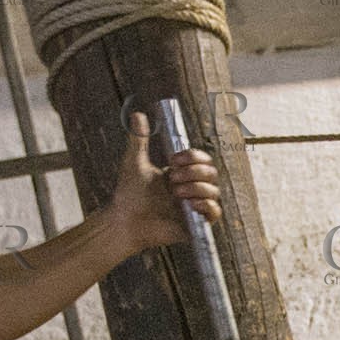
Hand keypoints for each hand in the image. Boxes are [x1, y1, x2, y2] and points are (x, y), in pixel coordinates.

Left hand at [108, 110, 221, 250]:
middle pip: (212, 172)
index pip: (202, 159)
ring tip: (176, 192)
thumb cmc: (128, 195)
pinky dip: (207, 205)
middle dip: (195, 171)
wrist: (125, 220)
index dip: (193, 156)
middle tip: (173, 177)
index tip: (173, 160)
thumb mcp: (135, 162)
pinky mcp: (196, 225)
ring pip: (214, 191)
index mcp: (181, 174)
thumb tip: (137, 114)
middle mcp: (191, 189)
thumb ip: (139, 139)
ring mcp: (194, 207)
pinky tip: (190, 203)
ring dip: (197, 187)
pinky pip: (215, 212)